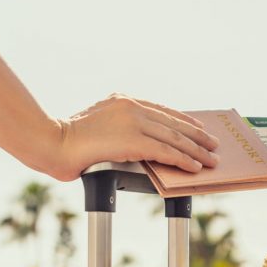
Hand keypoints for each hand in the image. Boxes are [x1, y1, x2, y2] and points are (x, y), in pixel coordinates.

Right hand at [53, 93, 219, 180]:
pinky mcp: (134, 140)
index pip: (162, 110)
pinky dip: (183, 159)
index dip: (183, 120)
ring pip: (174, 137)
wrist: (52, 143)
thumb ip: (120, 128)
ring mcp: (133, 122)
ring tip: (211, 159)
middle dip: (197, 135)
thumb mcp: (98, 126)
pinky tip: (195, 166)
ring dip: (196, 150)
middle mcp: (131, 107)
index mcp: (123, 100)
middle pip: (173, 122)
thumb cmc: (69, 140)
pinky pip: (166, 151)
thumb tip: (139, 143)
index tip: (198, 127)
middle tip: (214, 144)